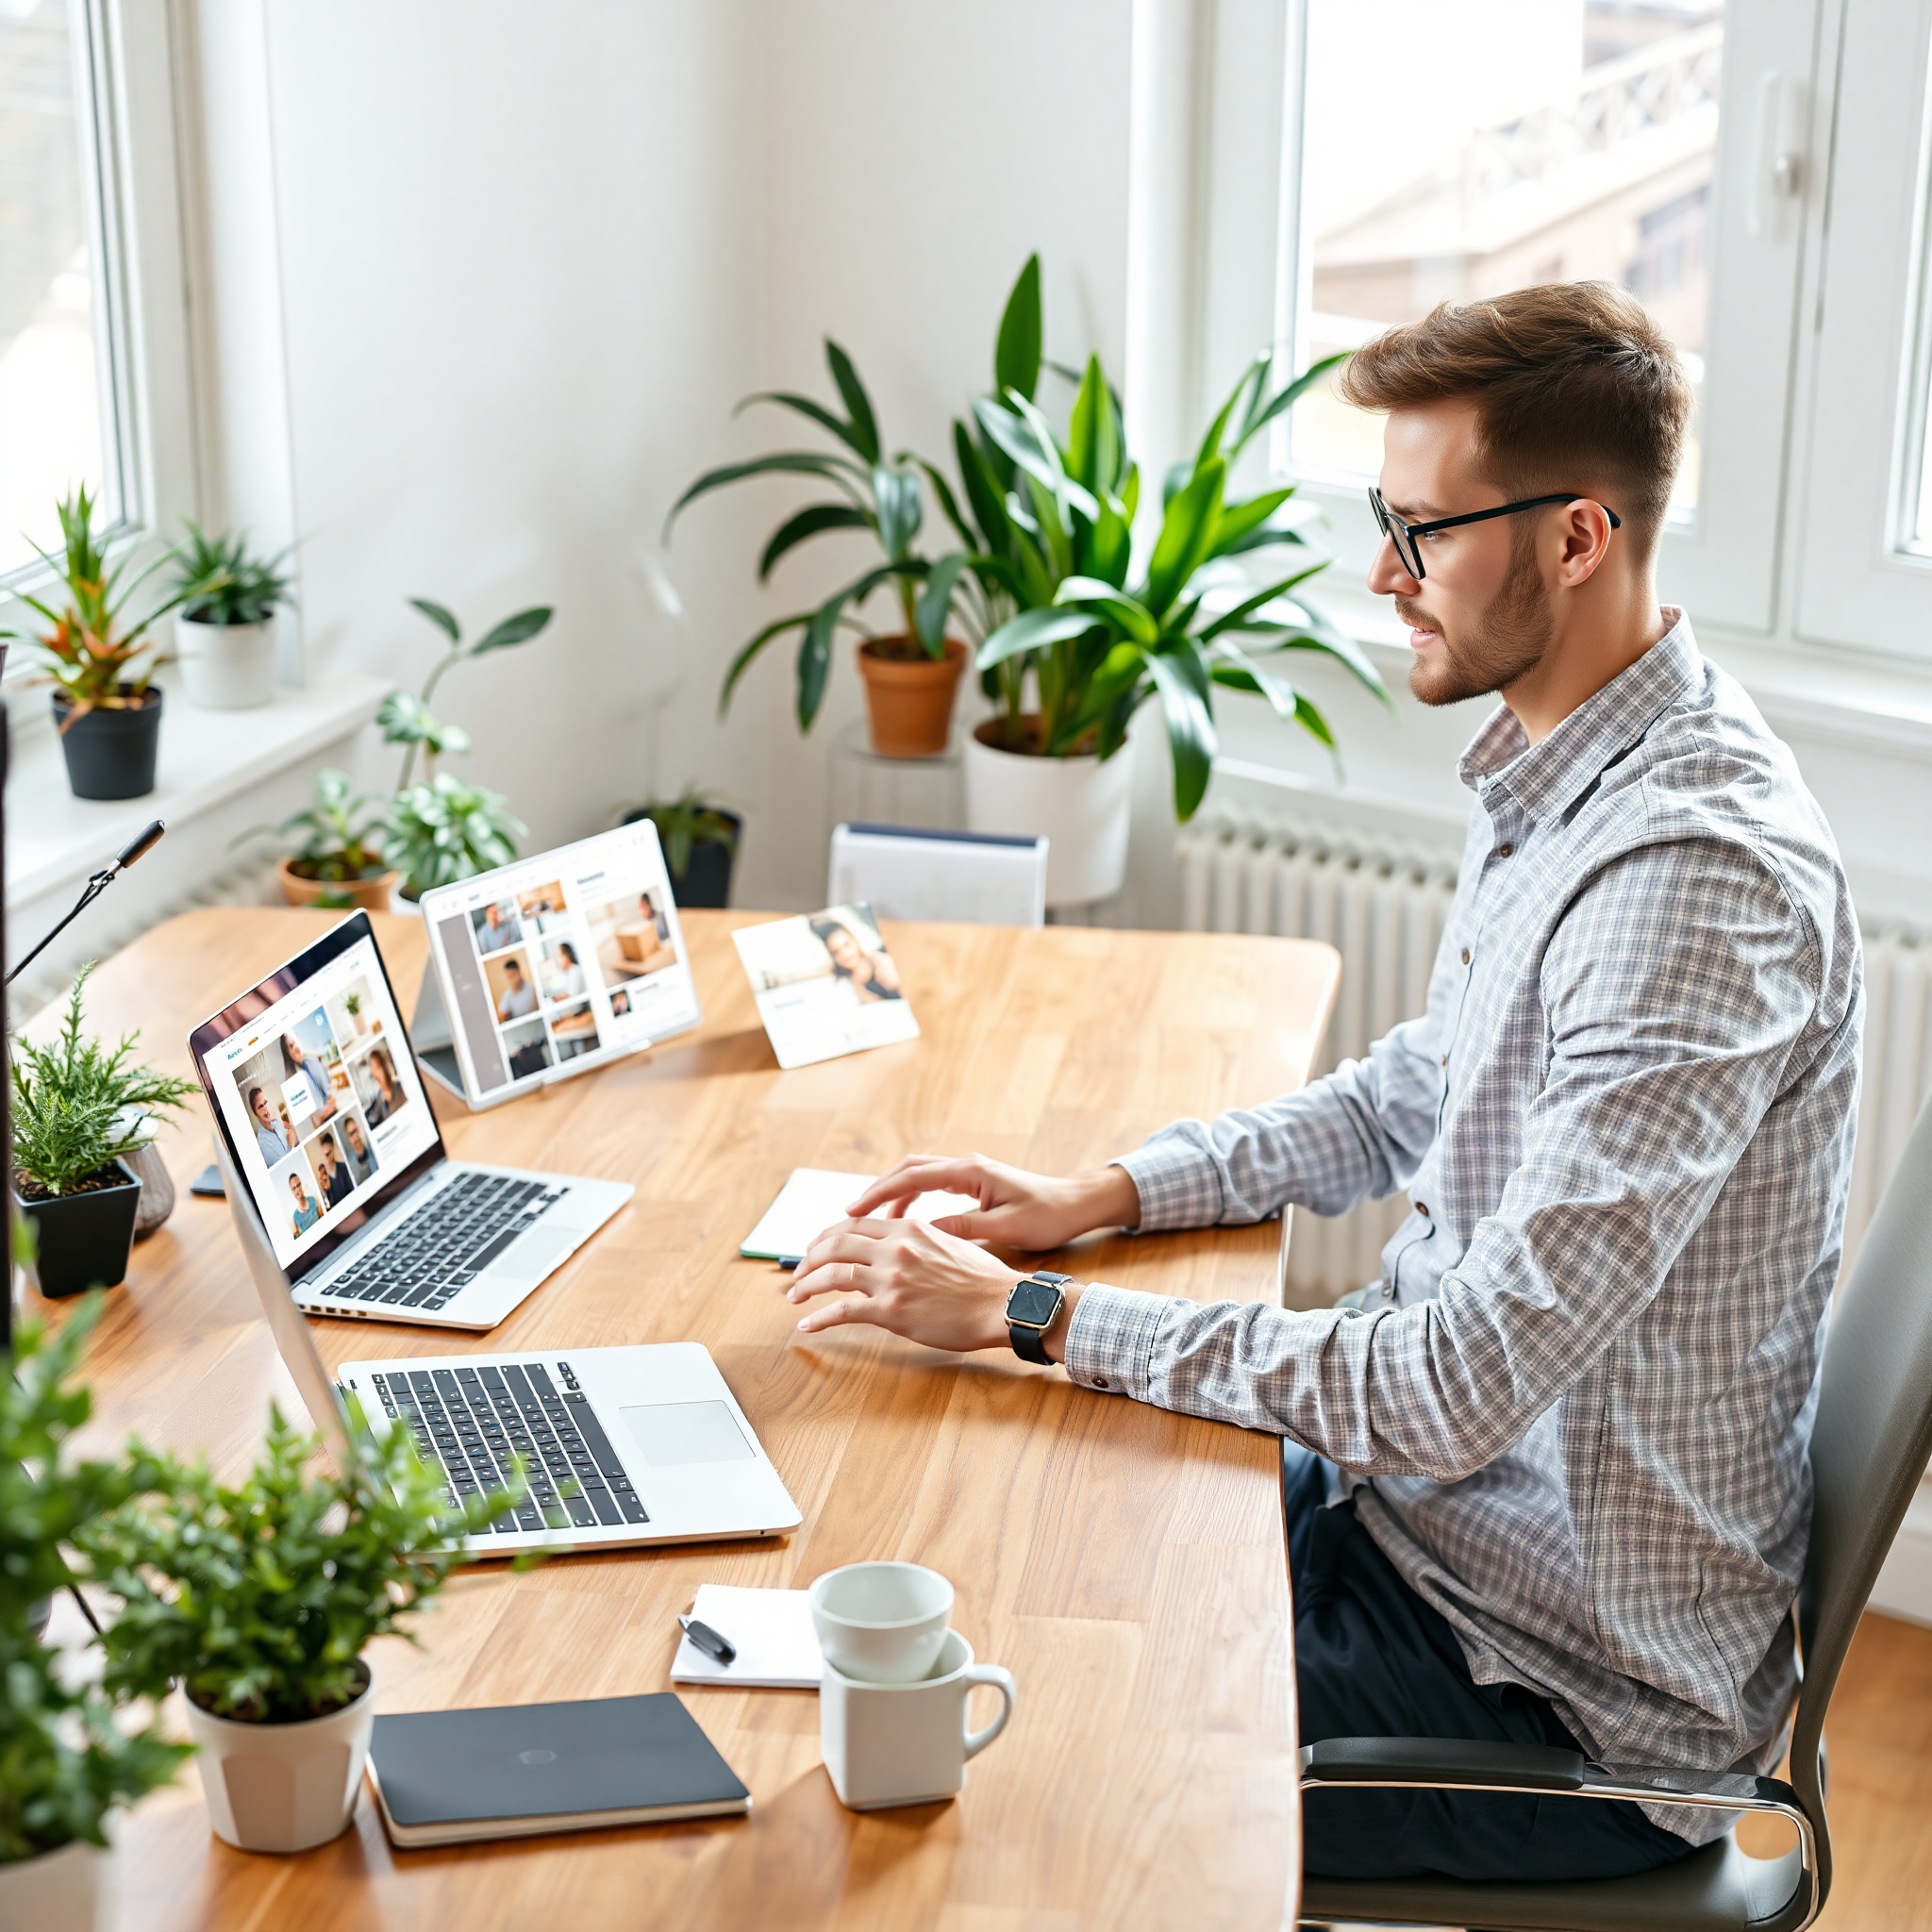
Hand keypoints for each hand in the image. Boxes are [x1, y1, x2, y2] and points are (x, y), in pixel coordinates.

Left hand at [788, 1217, 1024, 1351]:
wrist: (1002, 1305)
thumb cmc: (984, 1280)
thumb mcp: (949, 1243)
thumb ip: (919, 1240)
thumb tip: (900, 1245)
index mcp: (909, 1229)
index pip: (855, 1224)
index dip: (829, 1236)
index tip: (817, 1248)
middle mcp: (895, 1248)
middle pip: (835, 1244)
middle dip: (809, 1258)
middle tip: (798, 1272)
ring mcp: (891, 1279)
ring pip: (831, 1275)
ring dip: (806, 1285)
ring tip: (794, 1297)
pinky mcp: (890, 1310)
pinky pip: (842, 1311)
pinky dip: (819, 1318)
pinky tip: (807, 1324)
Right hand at [845, 1154, 1139, 1251]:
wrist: (1074, 1204)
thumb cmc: (1046, 1216)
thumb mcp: (1006, 1228)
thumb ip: (964, 1228)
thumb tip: (923, 1234)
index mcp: (970, 1171)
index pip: (912, 1176)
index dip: (879, 1194)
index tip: (853, 1211)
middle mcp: (965, 1165)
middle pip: (908, 1169)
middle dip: (877, 1190)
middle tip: (850, 1216)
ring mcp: (968, 1171)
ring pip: (917, 1175)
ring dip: (892, 1195)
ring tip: (869, 1223)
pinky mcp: (972, 1181)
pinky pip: (931, 1184)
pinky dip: (910, 1199)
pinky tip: (902, 1224)